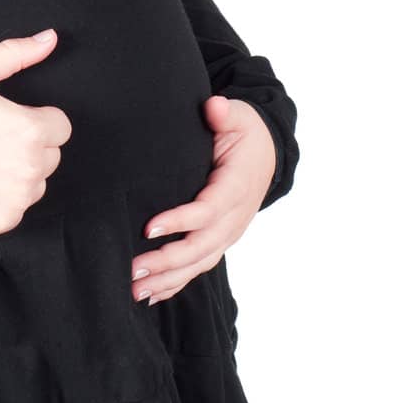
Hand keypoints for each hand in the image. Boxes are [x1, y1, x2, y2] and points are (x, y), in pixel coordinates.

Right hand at [0, 29, 71, 235]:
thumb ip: (15, 53)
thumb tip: (49, 39)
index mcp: (30, 129)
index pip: (60, 126)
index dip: (35, 119)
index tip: (8, 121)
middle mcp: (31, 167)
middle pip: (51, 155)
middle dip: (28, 146)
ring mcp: (18, 198)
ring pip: (37, 183)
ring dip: (18, 174)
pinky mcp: (2, 220)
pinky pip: (17, 208)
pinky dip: (2, 199)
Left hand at [130, 95, 276, 304]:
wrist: (267, 152)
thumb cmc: (245, 132)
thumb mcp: (238, 117)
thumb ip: (225, 114)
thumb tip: (215, 107)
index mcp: (238, 186)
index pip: (208, 210)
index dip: (180, 221)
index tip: (148, 227)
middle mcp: (235, 216)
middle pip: (201, 246)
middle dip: (167, 260)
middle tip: (133, 268)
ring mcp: (229, 232)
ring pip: (200, 262)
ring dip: (168, 278)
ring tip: (136, 289)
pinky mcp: (220, 240)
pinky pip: (200, 266)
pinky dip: (177, 282)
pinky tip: (153, 295)